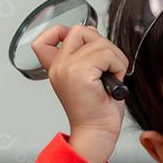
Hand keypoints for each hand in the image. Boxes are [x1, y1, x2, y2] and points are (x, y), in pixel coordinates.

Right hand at [31, 24, 127, 162]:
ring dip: (115, 59)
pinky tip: (112, 82)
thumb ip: (85, 53)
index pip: (44, 38)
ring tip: (110, 78)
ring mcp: (67, 68)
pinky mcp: (80, 73)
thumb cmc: (97, 109)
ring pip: (100, 42)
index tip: (82, 47)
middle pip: (81, 30)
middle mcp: (58, 66)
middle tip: (106, 68)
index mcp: (56, 67)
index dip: (61, 32)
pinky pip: (108, 54)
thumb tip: (91, 31)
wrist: (97, 132)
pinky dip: (118, 66)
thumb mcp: (89, 76)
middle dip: (102, 44)